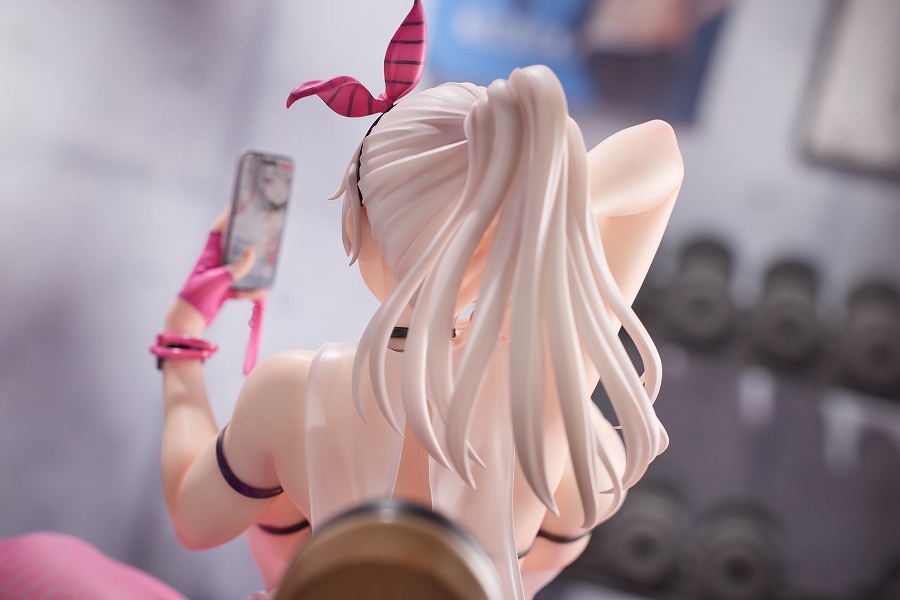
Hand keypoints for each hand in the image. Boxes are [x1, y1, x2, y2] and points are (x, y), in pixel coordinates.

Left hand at [165, 208, 265, 335]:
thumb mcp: (219, 280)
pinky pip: (242, 287)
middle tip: (260, 233)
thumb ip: (237, 267)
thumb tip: (253, 252)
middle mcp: (215, 263)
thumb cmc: (198, 296)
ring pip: (240, 267)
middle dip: (246, 241)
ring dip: (252, 267)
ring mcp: (220, 277)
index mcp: (209, 255)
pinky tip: (262, 290)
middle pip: (232, 247)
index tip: (236, 207)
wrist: (188, 320)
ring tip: (267, 262)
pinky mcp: (224, 291)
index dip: (225, 219)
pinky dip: (251, 289)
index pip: (217, 231)